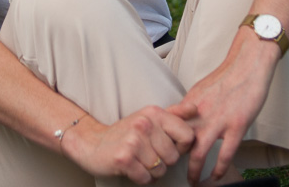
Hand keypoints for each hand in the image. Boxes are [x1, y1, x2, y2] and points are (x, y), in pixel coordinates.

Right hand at [61, 107, 194, 183]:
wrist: (92, 143)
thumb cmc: (125, 132)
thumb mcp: (150, 117)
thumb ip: (174, 113)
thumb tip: (195, 108)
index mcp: (154, 113)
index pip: (187, 135)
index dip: (181, 146)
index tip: (168, 145)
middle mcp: (144, 124)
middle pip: (174, 157)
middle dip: (163, 161)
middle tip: (148, 154)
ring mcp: (133, 141)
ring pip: (160, 170)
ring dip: (151, 171)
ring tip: (140, 161)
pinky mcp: (124, 159)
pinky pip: (146, 179)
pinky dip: (141, 178)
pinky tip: (132, 168)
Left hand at [167, 29, 278, 183]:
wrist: (248, 63)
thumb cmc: (228, 75)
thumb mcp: (202, 88)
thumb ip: (192, 105)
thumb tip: (183, 118)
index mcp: (190, 103)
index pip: (170, 127)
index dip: (164, 142)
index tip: (162, 153)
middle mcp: (200, 113)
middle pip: (179, 142)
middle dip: (174, 161)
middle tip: (172, 171)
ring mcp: (218, 120)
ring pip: (199, 152)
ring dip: (195, 171)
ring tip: (194, 181)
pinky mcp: (237, 125)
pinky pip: (225, 154)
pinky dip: (219, 169)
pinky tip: (217, 176)